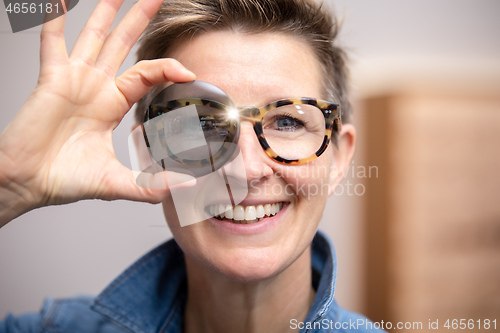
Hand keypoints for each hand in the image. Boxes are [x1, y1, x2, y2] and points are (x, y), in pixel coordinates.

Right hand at [0, 0, 194, 225]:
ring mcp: (73, 79)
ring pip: (94, 36)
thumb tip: (186, 187)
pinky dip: (54, 19)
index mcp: (113, 104)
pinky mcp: (51, 79)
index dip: (167, 68)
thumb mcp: (117, 183)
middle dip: (139, 19)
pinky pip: (51, 41)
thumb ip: (151, 186)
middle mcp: (95, 87)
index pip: (146, 75)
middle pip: (123, 44)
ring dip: (106, 10)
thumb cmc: (65, 180)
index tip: (188, 72)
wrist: (28, 183)